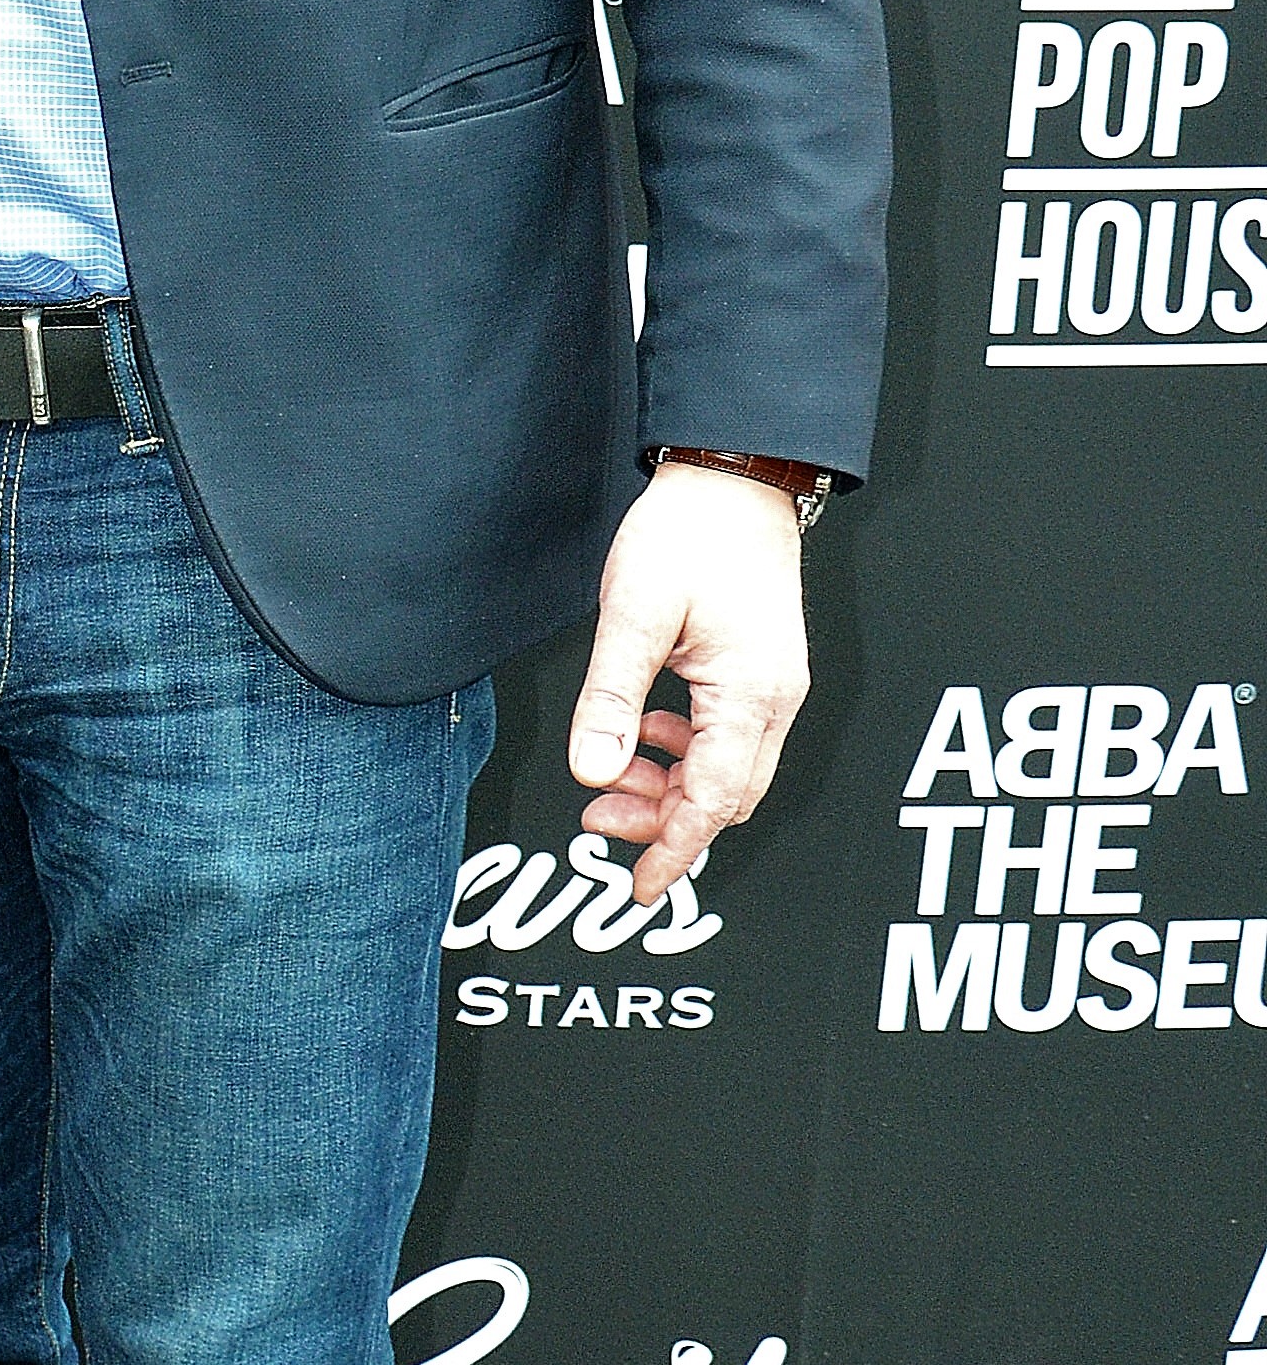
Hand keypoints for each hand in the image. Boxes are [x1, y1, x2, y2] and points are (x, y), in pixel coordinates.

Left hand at [565, 464, 809, 907]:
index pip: (712, 801)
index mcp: (751, 693)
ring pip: (726, 771)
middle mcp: (774, 699)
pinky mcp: (761, 671)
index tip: (639, 888)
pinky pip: (727, 738)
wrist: (734, 477)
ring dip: (668, 784)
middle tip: (596, 815)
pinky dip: (682, 752)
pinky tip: (644, 732)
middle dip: (662, 820)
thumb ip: (611, 697)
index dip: (672, 850)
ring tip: (609, 770)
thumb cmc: (691, 532)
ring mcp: (773, 686)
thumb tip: (590, 769)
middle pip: (725, 798)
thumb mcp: (635, 615)